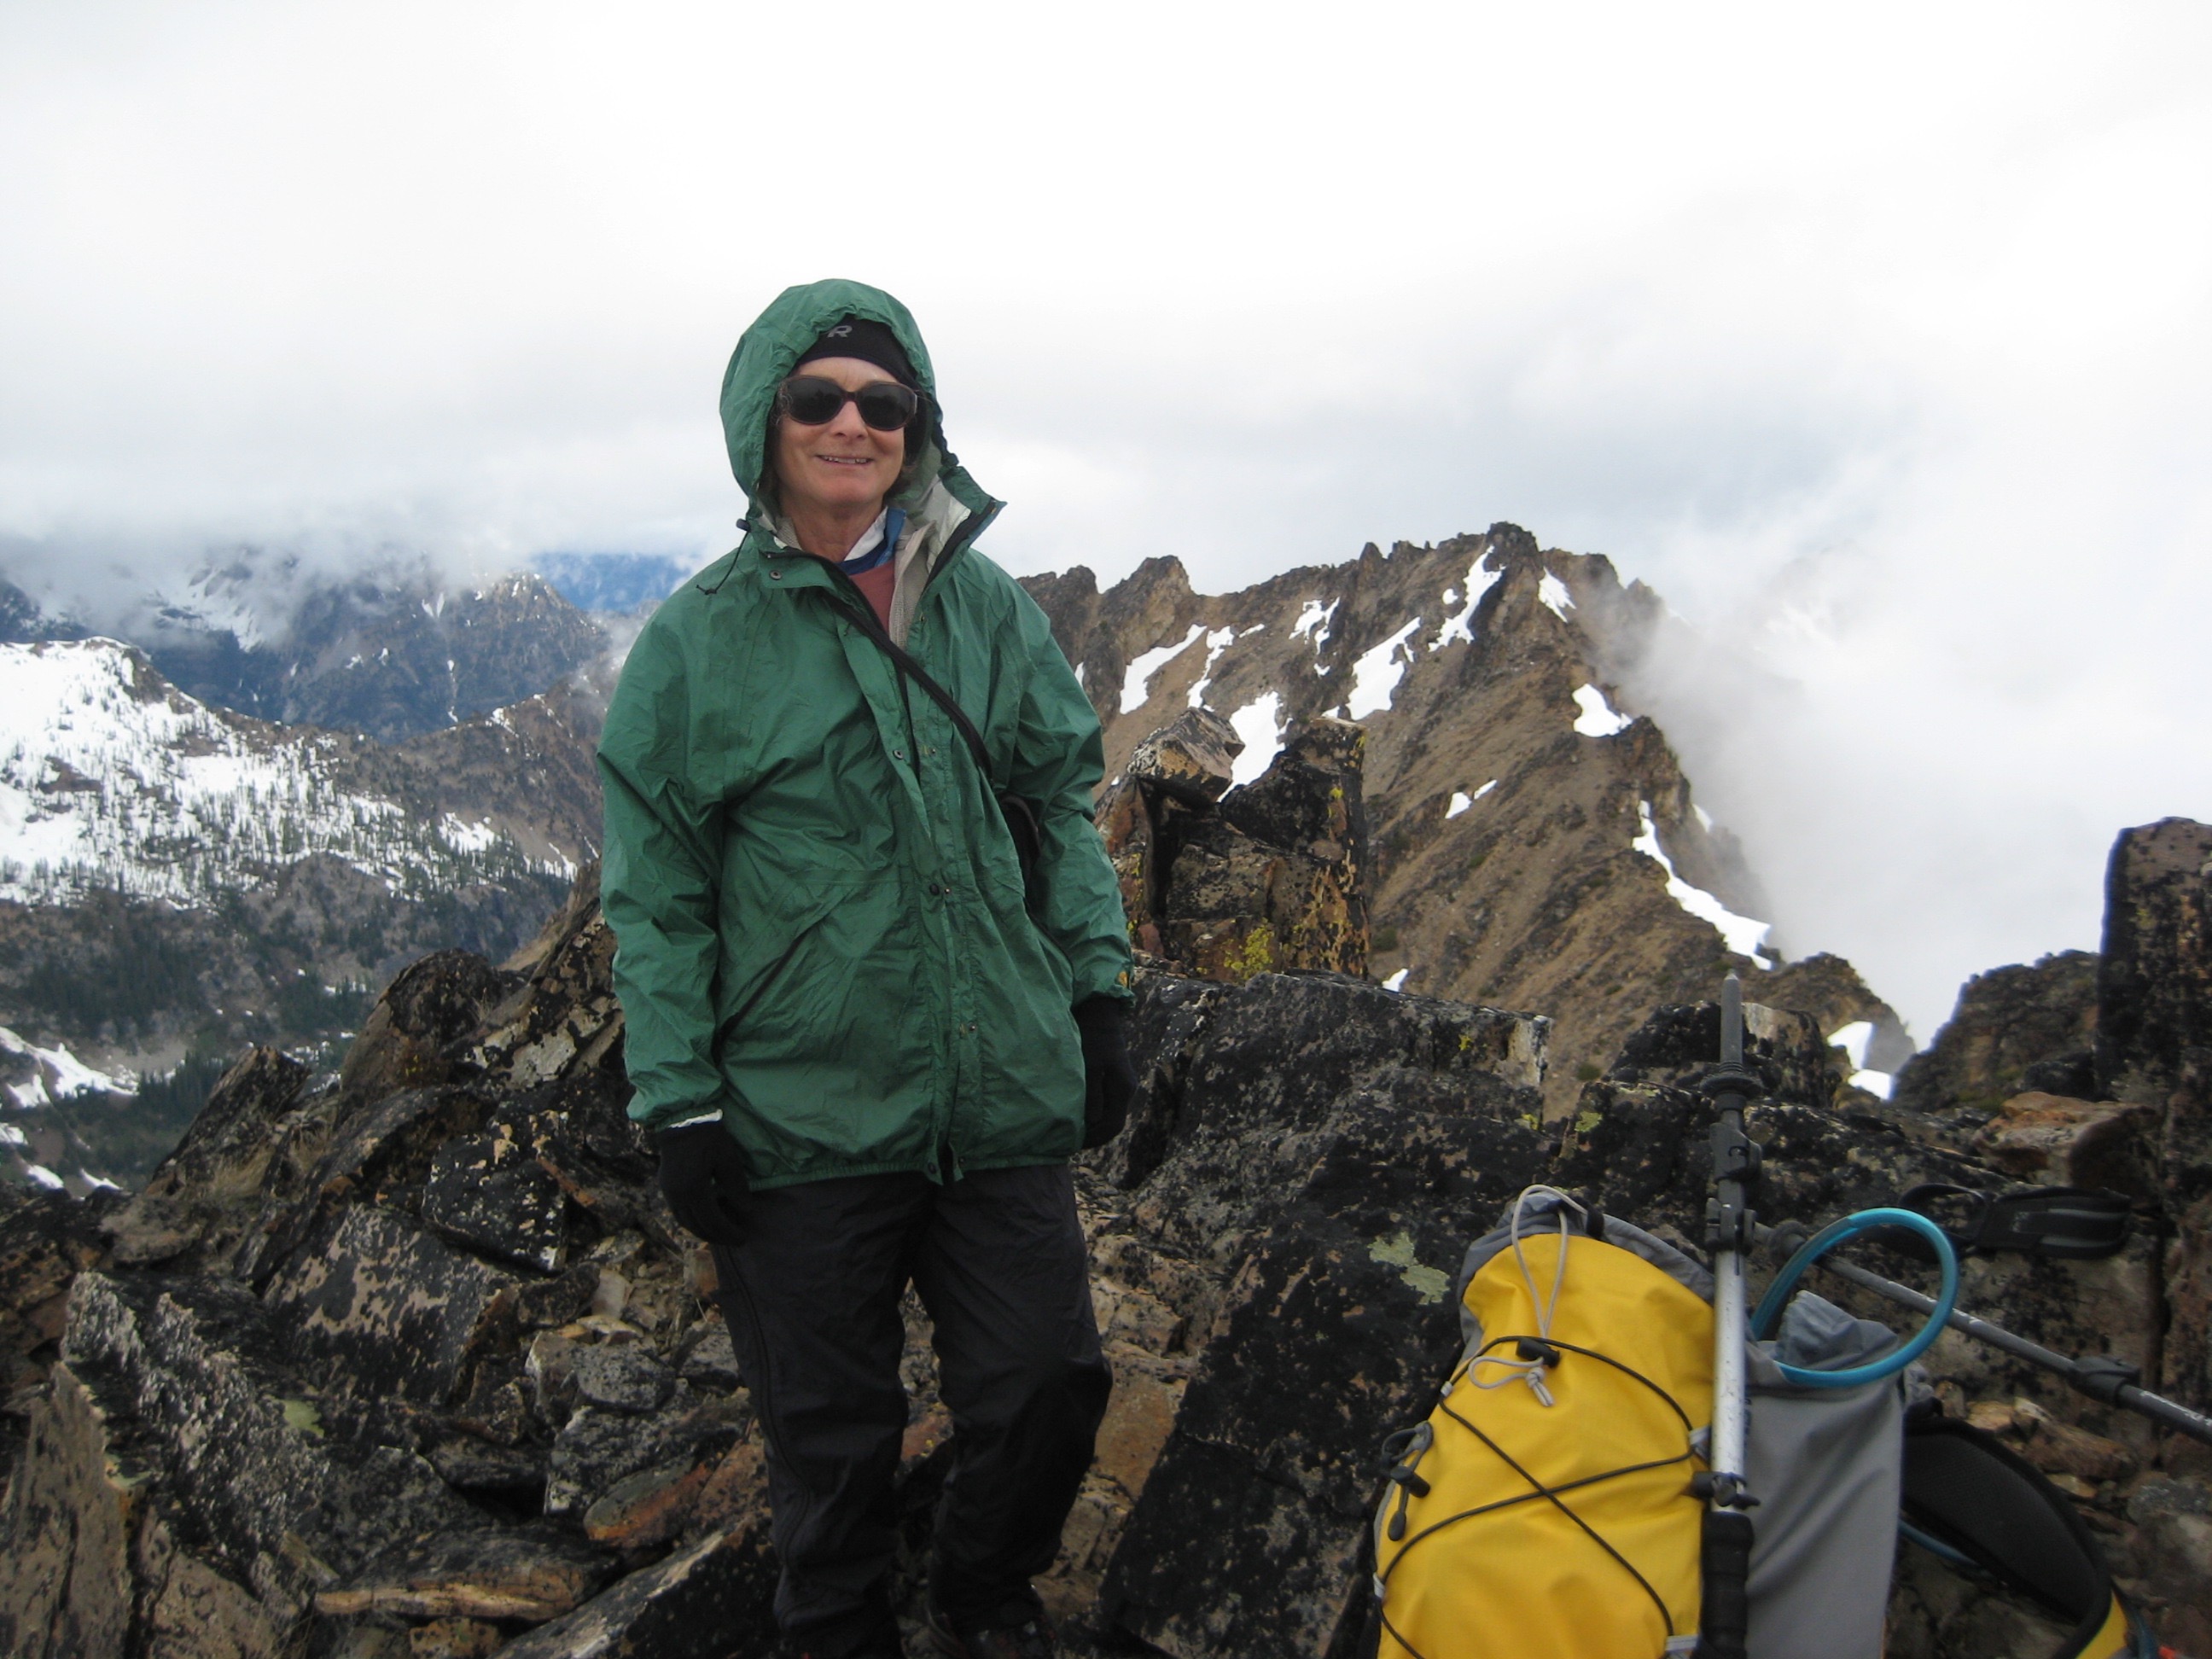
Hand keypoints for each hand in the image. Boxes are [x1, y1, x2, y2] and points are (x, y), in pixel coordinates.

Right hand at [655, 1118, 749, 1244]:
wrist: (682, 1120)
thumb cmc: (709, 1138)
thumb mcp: (728, 1160)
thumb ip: (736, 1187)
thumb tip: (747, 1210)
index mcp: (694, 1189)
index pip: (713, 1221)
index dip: (729, 1232)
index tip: (743, 1237)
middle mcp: (678, 1196)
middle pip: (698, 1226)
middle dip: (717, 1237)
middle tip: (735, 1240)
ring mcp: (669, 1192)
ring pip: (685, 1222)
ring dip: (703, 1232)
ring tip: (720, 1235)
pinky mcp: (666, 1187)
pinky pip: (678, 1213)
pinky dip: (692, 1221)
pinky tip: (704, 1221)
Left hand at [1073, 997, 1137, 1149]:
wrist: (1101, 1019)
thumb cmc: (1092, 1040)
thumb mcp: (1089, 1066)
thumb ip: (1092, 1094)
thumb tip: (1093, 1121)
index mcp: (1122, 1089)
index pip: (1112, 1125)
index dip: (1095, 1138)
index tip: (1075, 1143)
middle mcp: (1127, 1090)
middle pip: (1114, 1124)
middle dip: (1095, 1136)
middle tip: (1072, 1142)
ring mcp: (1124, 1086)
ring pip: (1111, 1116)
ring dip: (1095, 1126)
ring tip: (1074, 1131)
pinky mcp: (1117, 1081)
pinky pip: (1108, 1105)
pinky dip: (1096, 1114)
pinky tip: (1081, 1115)